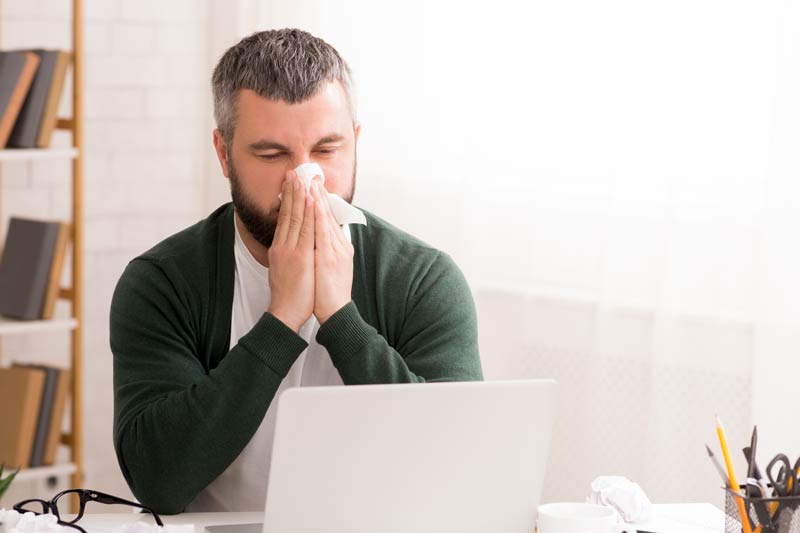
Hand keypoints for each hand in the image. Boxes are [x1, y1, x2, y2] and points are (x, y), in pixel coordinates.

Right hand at [267, 170, 315, 331]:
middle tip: (294, 172)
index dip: (288, 200)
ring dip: (299, 196)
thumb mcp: (283, 269)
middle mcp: (283, 246)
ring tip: (301, 178)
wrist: (286, 312)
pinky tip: (310, 200)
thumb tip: (291, 245)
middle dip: (291, 192)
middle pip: (288, 213)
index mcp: (280, 248)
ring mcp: (291, 250)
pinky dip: (307, 213)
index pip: (284, 219)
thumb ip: (287, 254)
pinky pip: (305, 230)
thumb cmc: (288, 294)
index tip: (291, 184)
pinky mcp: (300, 256)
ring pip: (295, 217)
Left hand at [309, 178, 353, 323]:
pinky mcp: (329, 257)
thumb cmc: (328, 295)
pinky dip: (318, 214)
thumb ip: (324, 253)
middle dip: (318, 194)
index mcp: (337, 248)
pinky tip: (313, 201)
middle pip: (327, 215)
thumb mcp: (328, 270)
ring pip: (324, 219)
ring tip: (310, 180)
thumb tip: (318, 243)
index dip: (320, 201)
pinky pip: (322, 231)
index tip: (312, 185)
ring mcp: (335, 250)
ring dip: (317, 198)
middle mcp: (338, 246)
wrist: (334, 313)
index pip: (327, 220)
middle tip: (311, 174)